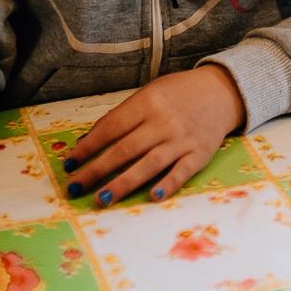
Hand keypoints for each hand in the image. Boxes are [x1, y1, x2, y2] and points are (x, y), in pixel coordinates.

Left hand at [60, 65, 244, 205]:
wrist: (221, 91)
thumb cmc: (177, 94)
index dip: (88, 147)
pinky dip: (167, 185)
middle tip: (75, 187)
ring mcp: (182, 140)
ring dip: (123, 184)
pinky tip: (152, 197)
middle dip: (96, 171)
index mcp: (147, 103)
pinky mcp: (199, 155)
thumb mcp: (148, 95)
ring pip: (148, 165)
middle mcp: (163, 122)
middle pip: (125, 150)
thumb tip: (88, 142)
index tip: (69, 164)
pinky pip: (181, 172)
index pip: (111, 128)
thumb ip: (121, 117)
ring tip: (101, 198)